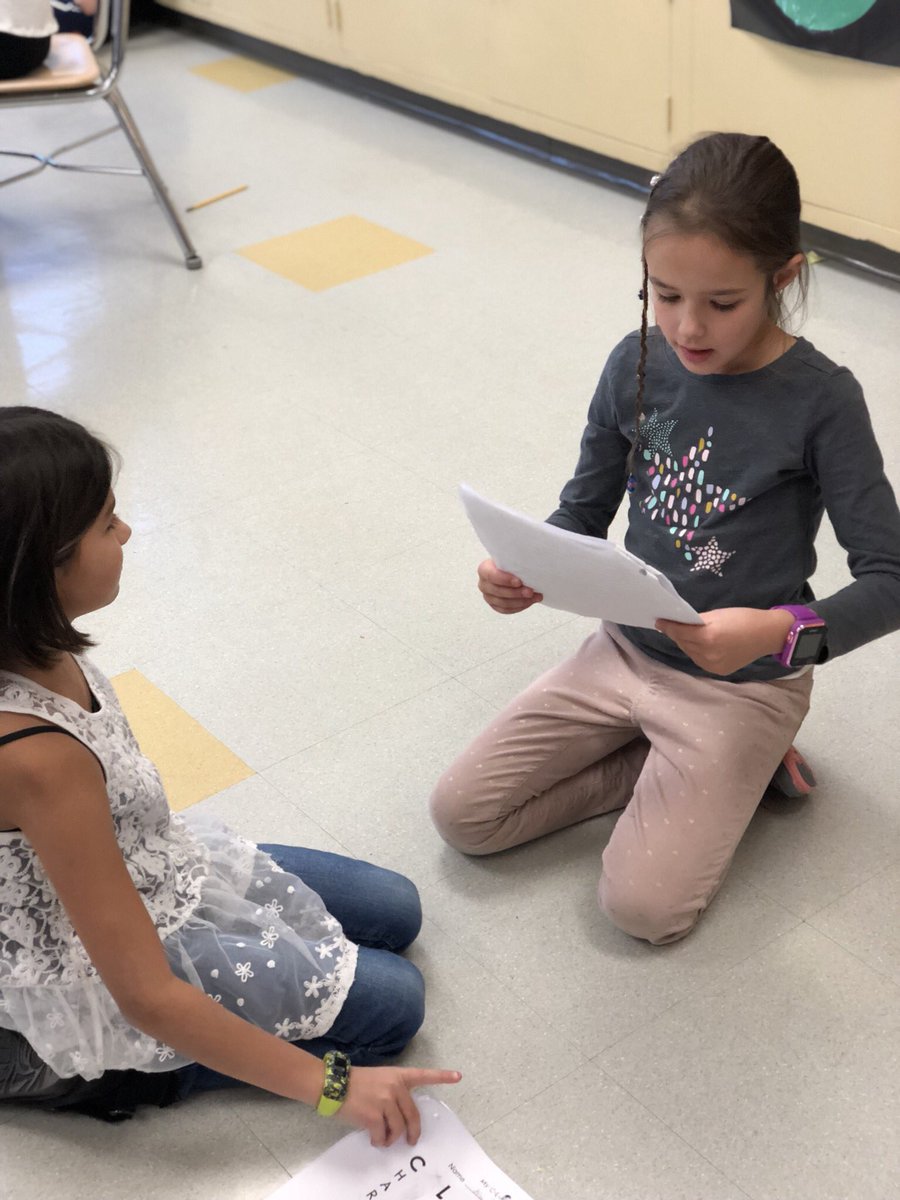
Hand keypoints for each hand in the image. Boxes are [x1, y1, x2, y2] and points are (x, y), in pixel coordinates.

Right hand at [340, 1065, 461, 1146]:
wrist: (333, 1084)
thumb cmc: (354, 1082)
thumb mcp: (378, 1080)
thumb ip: (392, 1093)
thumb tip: (398, 1119)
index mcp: (398, 1076)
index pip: (423, 1075)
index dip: (442, 1077)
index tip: (458, 1076)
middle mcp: (395, 1087)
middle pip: (413, 1115)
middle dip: (414, 1132)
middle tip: (411, 1140)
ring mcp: (386, 1101)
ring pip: (398, 1128)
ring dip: (392, 1139)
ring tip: (384, 1139)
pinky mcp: (374, 1116)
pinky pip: (383, 1136)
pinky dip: (379, 1141)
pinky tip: (373, 1139)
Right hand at [477, 558, 542, 614]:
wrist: (511, 570)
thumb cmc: (511, 562)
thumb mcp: (511, 557)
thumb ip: (515, 560)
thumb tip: (528, 562)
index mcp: (484, 569)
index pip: (491, 575)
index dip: (505, 580)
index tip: (519, 582)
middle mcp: (484, 584)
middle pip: (498, 592)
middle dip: (516, 593)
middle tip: (530, 591)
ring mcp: (488, 596)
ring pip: (503, 603)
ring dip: (521, 601)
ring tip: (534, 597)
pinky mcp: (495, 605)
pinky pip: (506, 610)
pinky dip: (519, 607)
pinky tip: (529, 602)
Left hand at [655, 607, 793, 675]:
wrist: (767, 635)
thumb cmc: (743, 619)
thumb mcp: (717, 615)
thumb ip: (696, 621)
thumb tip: (679, 623)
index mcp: (707, 637)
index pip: (679, 632)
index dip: (668, 626)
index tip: (659, 621)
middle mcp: (708, 653)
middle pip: (683, 643)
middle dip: (677, 634)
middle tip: (674, 625)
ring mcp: (713, 665)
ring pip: (690, 652)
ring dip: (686, 643)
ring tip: (688, 634)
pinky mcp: (718, 671)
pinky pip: (699, 660)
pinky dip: (696, 652)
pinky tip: (700, 645)